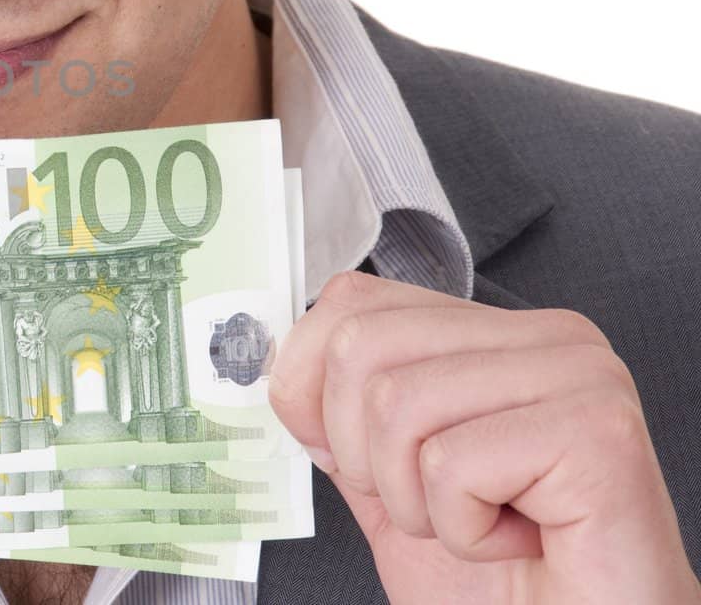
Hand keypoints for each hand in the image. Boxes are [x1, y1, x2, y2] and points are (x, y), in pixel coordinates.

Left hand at [269, 270, 699, 603]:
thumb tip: (279, 368)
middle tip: (436, 506)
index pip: (351, 302)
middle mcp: (548, 338)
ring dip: (416, 501)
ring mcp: (580, 375)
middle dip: (366, 455)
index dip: (314, 392)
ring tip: (485, 524)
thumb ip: (342, 420)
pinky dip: (465, 530)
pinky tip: (520, 541)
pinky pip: (453, 464)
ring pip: (398, 404)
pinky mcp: (598, 430)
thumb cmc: (506, 590)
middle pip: (360, 346)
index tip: (357, 460)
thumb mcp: (392, 487)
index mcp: (497, 335)